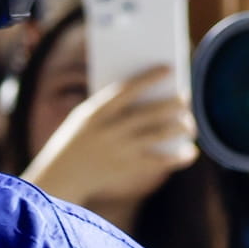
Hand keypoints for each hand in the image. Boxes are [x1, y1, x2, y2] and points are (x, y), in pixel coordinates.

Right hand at [25, 64, 196, 223]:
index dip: (149, 78)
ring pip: (160, 134)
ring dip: (181, 127)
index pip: (126, 90)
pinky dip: (179, 157)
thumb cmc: (74, 141)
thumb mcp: (83, 119)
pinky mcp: (127, 169)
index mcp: (94, 114)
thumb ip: (110, 106)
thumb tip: (151, 94)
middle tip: (185, 98)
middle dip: (174, 103)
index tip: (169, 68)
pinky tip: (190, 152)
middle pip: (151, 112)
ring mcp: (119, 151)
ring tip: (188, 124)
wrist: (58, 179)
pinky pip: (160, 161)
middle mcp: (108, 131)